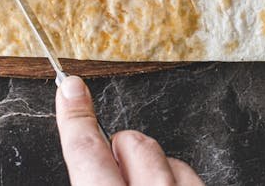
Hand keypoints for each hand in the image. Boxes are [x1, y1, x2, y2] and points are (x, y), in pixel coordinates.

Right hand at [56, 75, 203, 184]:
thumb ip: (90, 178)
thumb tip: (92, 159)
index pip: (86, 151)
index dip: (76, 117)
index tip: (71, 89)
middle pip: (132, 143)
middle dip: (122, 150)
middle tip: (115, 176)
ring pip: (167, 158)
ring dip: (154, 172)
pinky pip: (192, 177)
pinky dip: (179, 183)